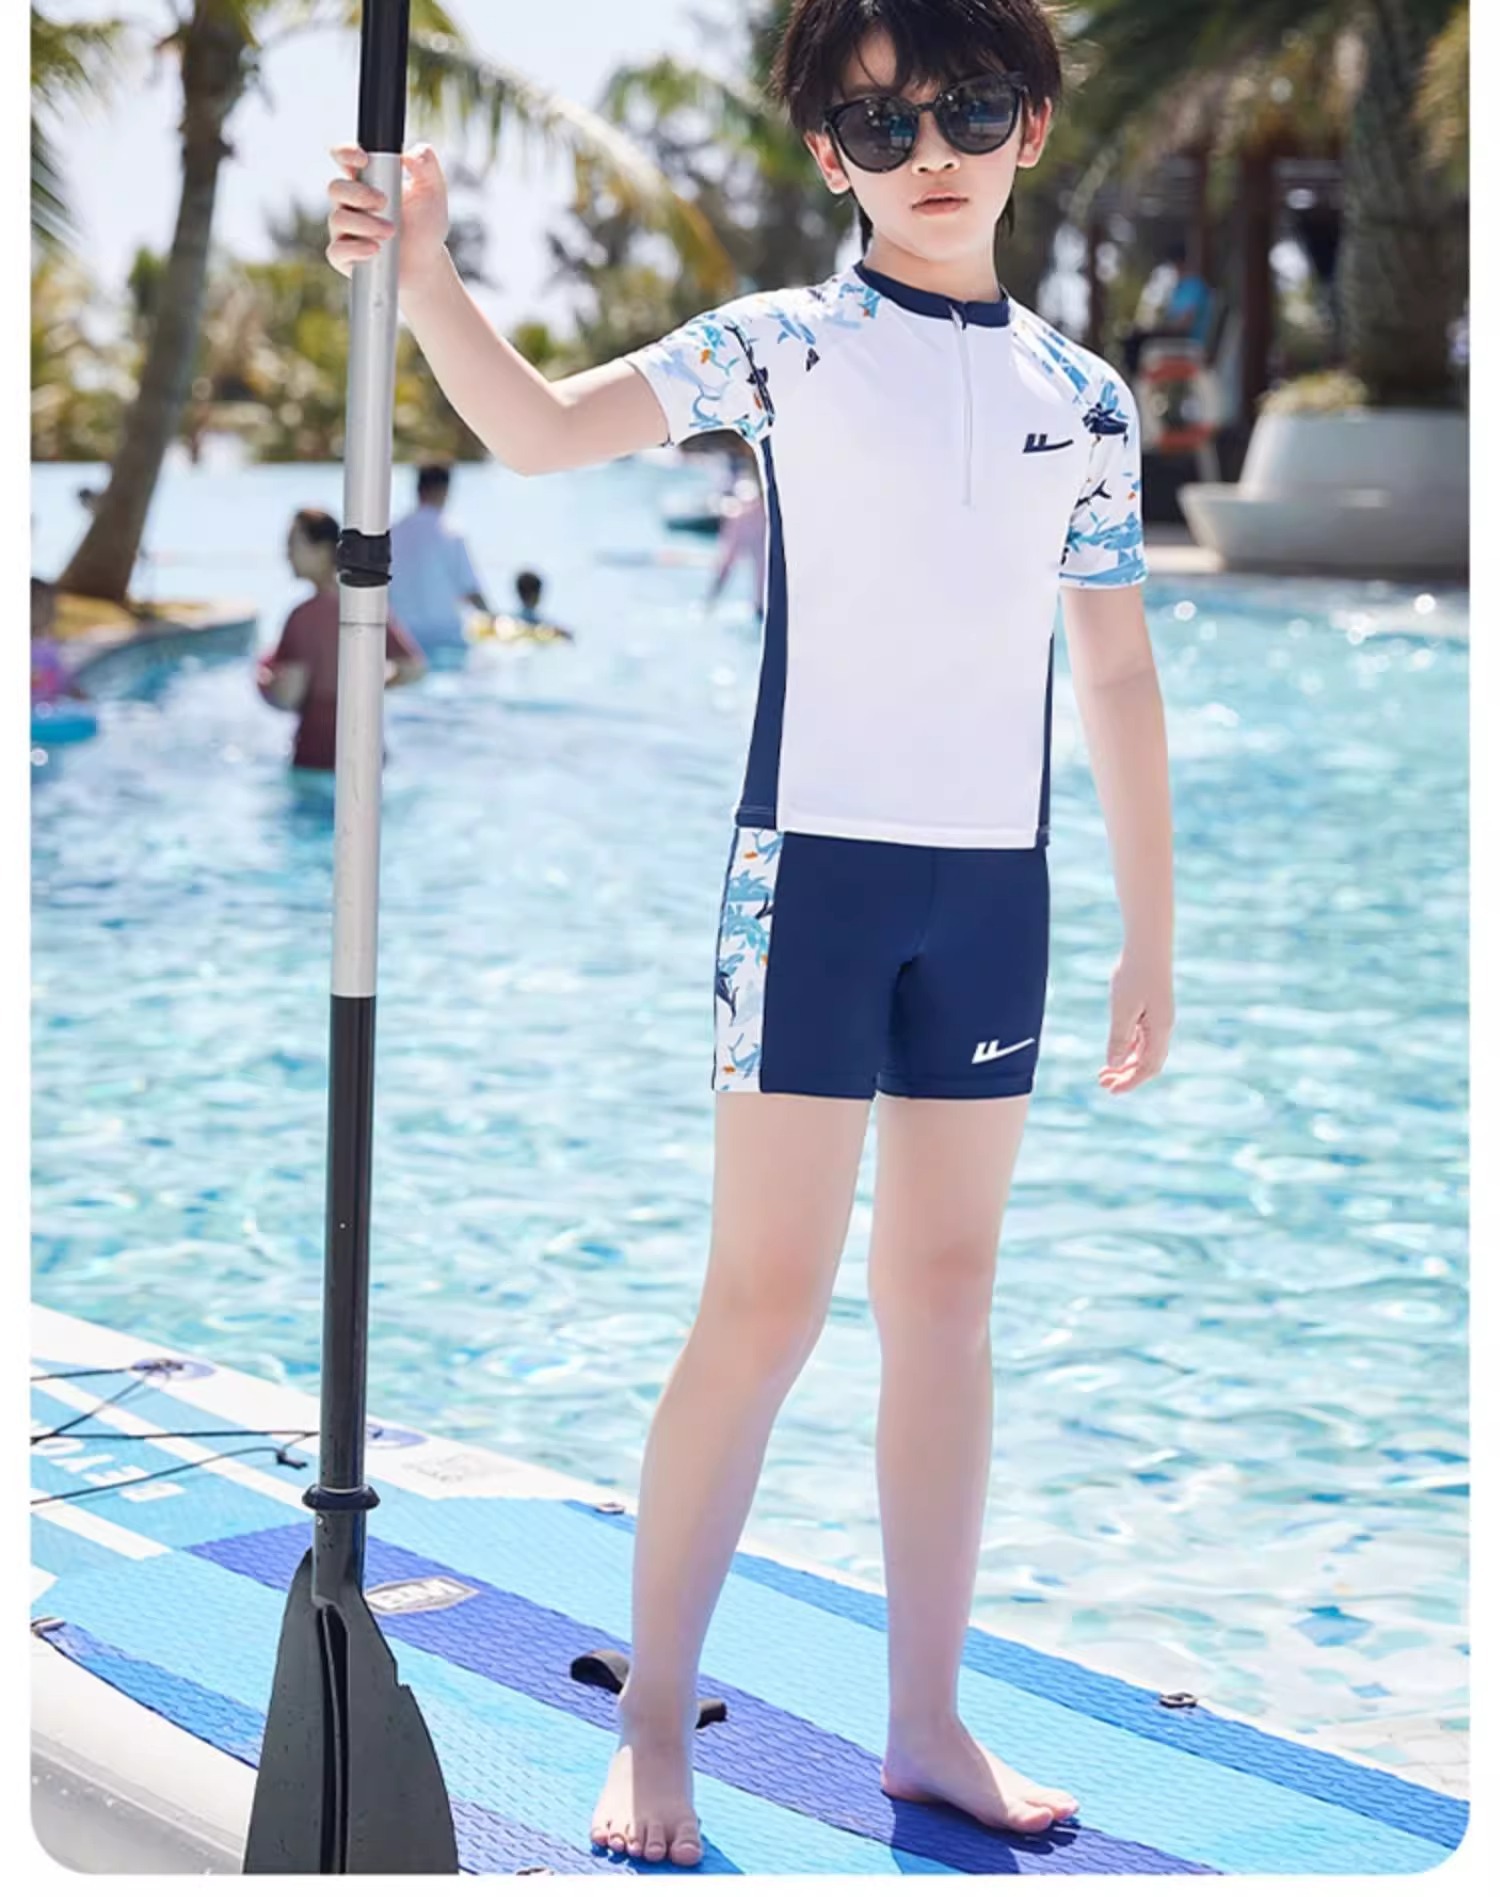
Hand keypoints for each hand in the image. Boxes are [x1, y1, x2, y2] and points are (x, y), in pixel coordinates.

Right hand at [326, 141, 448, 288]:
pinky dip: (355, 249)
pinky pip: (337, 251)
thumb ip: (426, 164)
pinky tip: (375, 249)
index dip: (346, 153)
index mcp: (366, 180)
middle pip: (336, 187)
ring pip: (338, 219)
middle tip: (385, 203)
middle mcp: (350, 203)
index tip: (364, 160)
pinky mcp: (344, 257)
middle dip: (359, 193)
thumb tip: (409, 154)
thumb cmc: (426, 225)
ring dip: (365, 224)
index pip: (343, 158)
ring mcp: (345, 230)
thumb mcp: (433, 191)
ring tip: (391, 232)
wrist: (427, 263)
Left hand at [1099, 947, 1173, 1093]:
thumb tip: (1113, 1065)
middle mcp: (1163, 1027)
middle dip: (1127, 1076)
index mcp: (1160, 1030)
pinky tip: (1115, 1052)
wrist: (1147, 945)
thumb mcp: (1122, 1009)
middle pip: (1148, 1063)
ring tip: (1104, 1073)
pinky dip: (1128, 1049)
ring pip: (1144, 1051)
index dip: (1130, 1082)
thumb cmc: (1134, 974)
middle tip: (1103, 1084)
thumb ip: (1118, 1038)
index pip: (1148, 1067)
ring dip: (1125, 1064)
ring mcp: (1159, 1019)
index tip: (1111, 1091)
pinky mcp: (1152, 1009)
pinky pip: (1142, 1038)